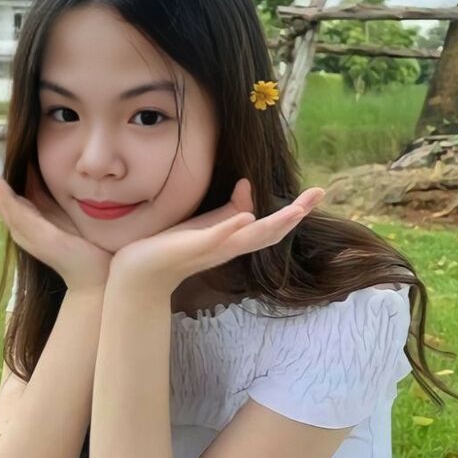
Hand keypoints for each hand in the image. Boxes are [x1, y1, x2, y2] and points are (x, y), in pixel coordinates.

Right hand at [0, 127, 112, 292]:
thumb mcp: (56, 205)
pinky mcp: (38, 237)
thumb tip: (31, 159)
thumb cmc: (78, 243)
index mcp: (21, 211)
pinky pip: (18, 214)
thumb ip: (41, 187)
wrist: (95, 275)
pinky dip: (4, 198)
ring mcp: (24, 229)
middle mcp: (16, 221)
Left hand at [110, 178, 325, 293]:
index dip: (296, 211)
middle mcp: (229, 247)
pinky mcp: (192, 247)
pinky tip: (247, 217)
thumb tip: (248, 185)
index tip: (318, 193)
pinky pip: (216, 238)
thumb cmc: (172, 247)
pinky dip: (232, 227)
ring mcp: (212, 248)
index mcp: (234, 240)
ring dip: (274, 224)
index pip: (272, 226)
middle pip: (271, 233)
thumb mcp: (207, 224)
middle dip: (295, 214)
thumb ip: (230, 209)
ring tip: (295, 210)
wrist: (139, 273)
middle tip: (317, 196)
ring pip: (250, 238)